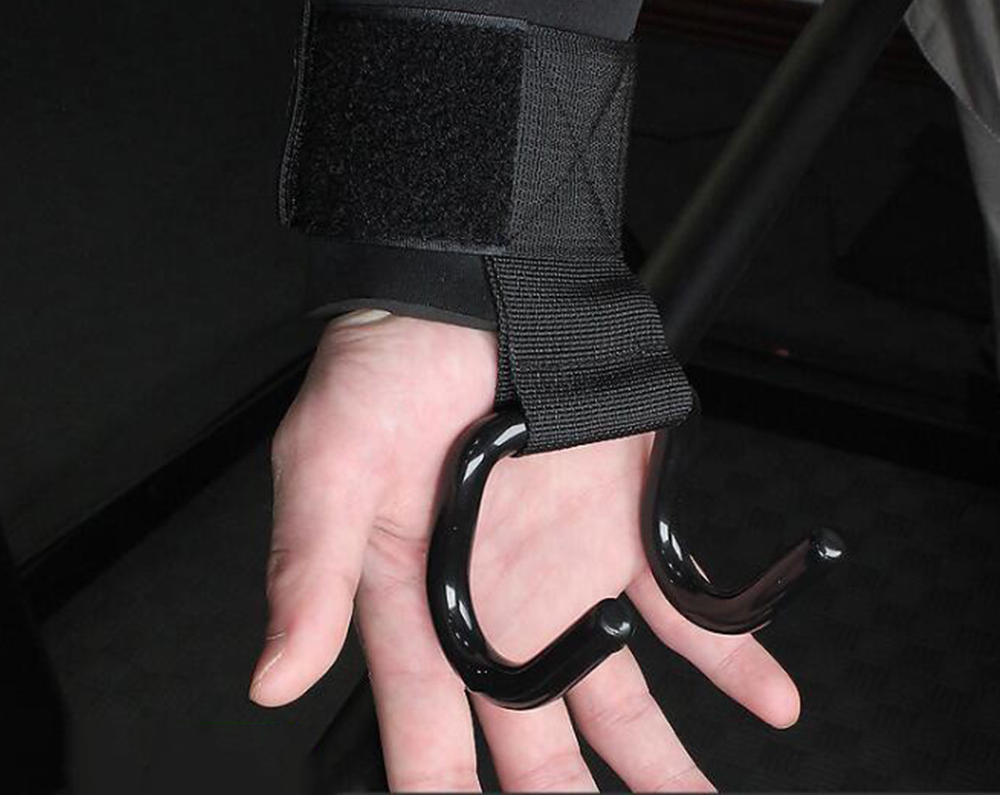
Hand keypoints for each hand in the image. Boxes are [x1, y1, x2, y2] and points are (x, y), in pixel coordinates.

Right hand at [250, 312, 799, 790]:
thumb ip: (307, 571)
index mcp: (411, 602)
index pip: (426, 740)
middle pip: (533, 746)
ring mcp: (560, 575)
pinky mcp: (616, 532)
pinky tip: (768, 697)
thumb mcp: (330, 462)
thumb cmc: (387, 366)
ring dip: (663, 768)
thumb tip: (271, 675)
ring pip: (615, 701)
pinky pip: (680, 611)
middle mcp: (491, 605)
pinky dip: (730, 655)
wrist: (470, 291)